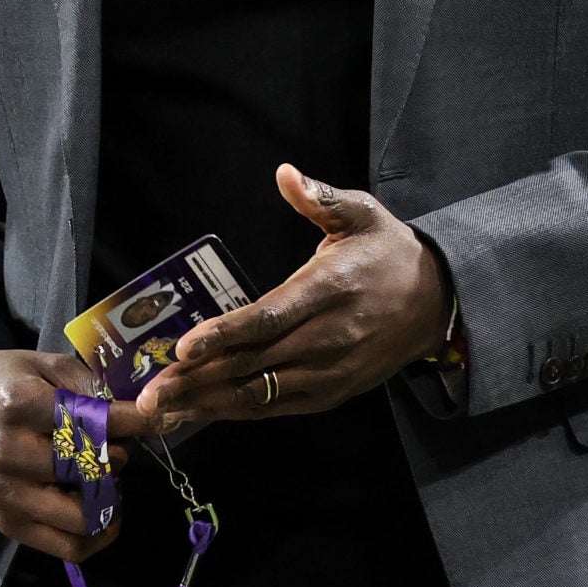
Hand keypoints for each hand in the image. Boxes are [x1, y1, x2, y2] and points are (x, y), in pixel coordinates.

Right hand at [0, 348, 146, 560]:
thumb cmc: (1, 382)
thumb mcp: (41, 363)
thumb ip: (86, 382)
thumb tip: (132, 408)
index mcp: (20, 406)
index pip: (91, 422)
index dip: (133, 423)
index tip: (156, 419)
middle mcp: (11, 454)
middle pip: (91, 470)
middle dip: (118, 456)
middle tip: (119, 444)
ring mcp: (8, 495)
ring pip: (84, 517)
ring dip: (109, 499)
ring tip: (108, 477)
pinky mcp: (9, 523)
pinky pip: (68, 548)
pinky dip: (96, 535)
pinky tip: (101, 508)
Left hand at [135, 164, 451, 430]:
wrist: (438, 301)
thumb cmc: (389, 252)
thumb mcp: (362, 213)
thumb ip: (320, 197)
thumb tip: (285, 174)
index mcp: (329, 290)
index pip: (268, 319)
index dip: (224, 336)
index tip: (183, 349)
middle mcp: (328, 338)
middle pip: (252, 365)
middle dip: (196, 381)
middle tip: (149, 394)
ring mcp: (330, 372)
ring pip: (259, 395)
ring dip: (207, 405)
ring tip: (160, 412)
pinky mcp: (332, 393)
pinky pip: (277, 407)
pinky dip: (237, 412)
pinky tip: (202, 412)